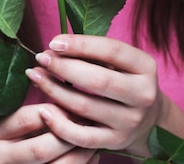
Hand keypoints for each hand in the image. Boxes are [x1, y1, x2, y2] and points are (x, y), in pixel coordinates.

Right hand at [0, 103, 98, 163]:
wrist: (5, 158)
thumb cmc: (16, 128)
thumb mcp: (16, 112)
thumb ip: (35, 98)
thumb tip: (60, 73)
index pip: (26, 119)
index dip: (54, 110)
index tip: (74, 101)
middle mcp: (1, 157)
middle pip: (41, 149)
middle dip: (69, 134)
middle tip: (89, 119)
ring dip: (80, 153)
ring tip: (95, 136)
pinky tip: (92, 152)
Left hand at [26, 34, 163, 156]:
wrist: (148, 119)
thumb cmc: (125, 79)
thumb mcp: (121, 62)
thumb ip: (94, 52)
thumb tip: (54, 48)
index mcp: (145, 67)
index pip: (111, 51)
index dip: (80, 44)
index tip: (54, 41)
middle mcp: (142, 95)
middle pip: (97, 80)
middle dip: (63, 67)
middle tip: (41, 58)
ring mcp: (130, 121)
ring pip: (85, 107)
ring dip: (54, 90)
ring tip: (36, 77)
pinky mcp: (116, 141)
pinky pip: (82, 137)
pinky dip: (60, 124)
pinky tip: (44, 110)